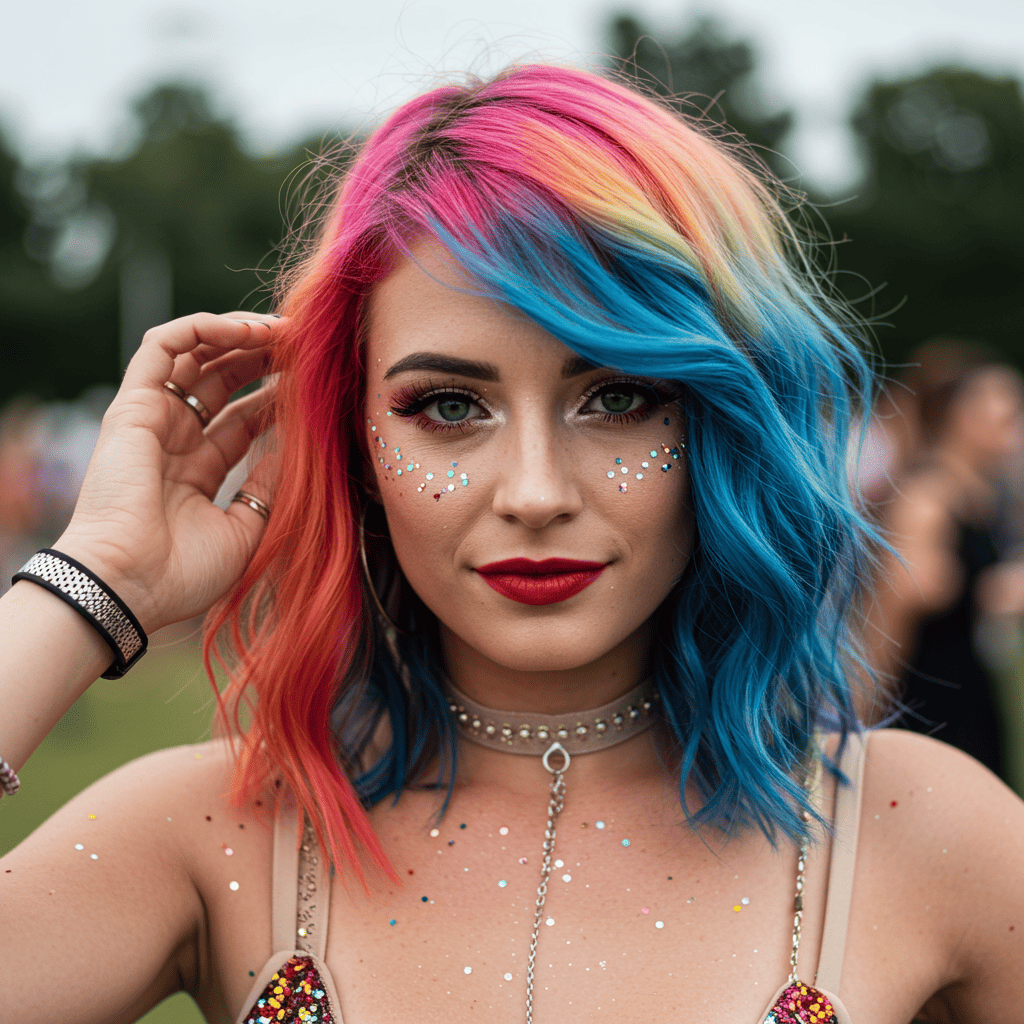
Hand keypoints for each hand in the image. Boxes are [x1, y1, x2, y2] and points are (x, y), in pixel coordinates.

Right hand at [54, 312, 279, 633]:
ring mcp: (152, 420)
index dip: (278, 397)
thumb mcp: (247, 527)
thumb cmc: (183, 572)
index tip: (317, 384)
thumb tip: (300, 448)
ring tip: (284, 331)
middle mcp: (174, 440)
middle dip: (265, 359)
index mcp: (198, 471)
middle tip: (306, 346)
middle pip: (224, 381)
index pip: (243, 419)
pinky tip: (246, 330)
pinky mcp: (132, 404)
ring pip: (196, 355)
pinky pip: (163, 346)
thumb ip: (270, 485)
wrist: (129, 585)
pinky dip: (203, 328)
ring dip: (240, 335)